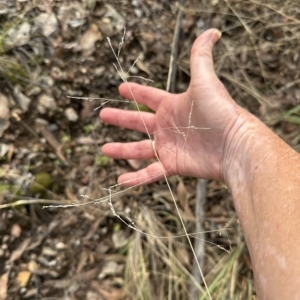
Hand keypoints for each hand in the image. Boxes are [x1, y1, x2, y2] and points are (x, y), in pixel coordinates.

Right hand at [100, 29, 243, 185]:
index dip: (135, 92)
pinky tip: (121, 180)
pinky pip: (151, 173)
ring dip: (122, 150)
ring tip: (104, 149)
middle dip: (121, 118)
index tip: (121, 88)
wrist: (234, 145)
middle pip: (139, 123)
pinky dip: (137, 178)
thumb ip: (200, 57)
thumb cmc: (220, 112)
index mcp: (172, 107)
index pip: (149, 97)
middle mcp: (169, 127)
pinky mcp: (174, 165)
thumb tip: (212, 31)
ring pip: (140, 149)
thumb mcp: (205, 81)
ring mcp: (170, 147)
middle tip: (103, 115)